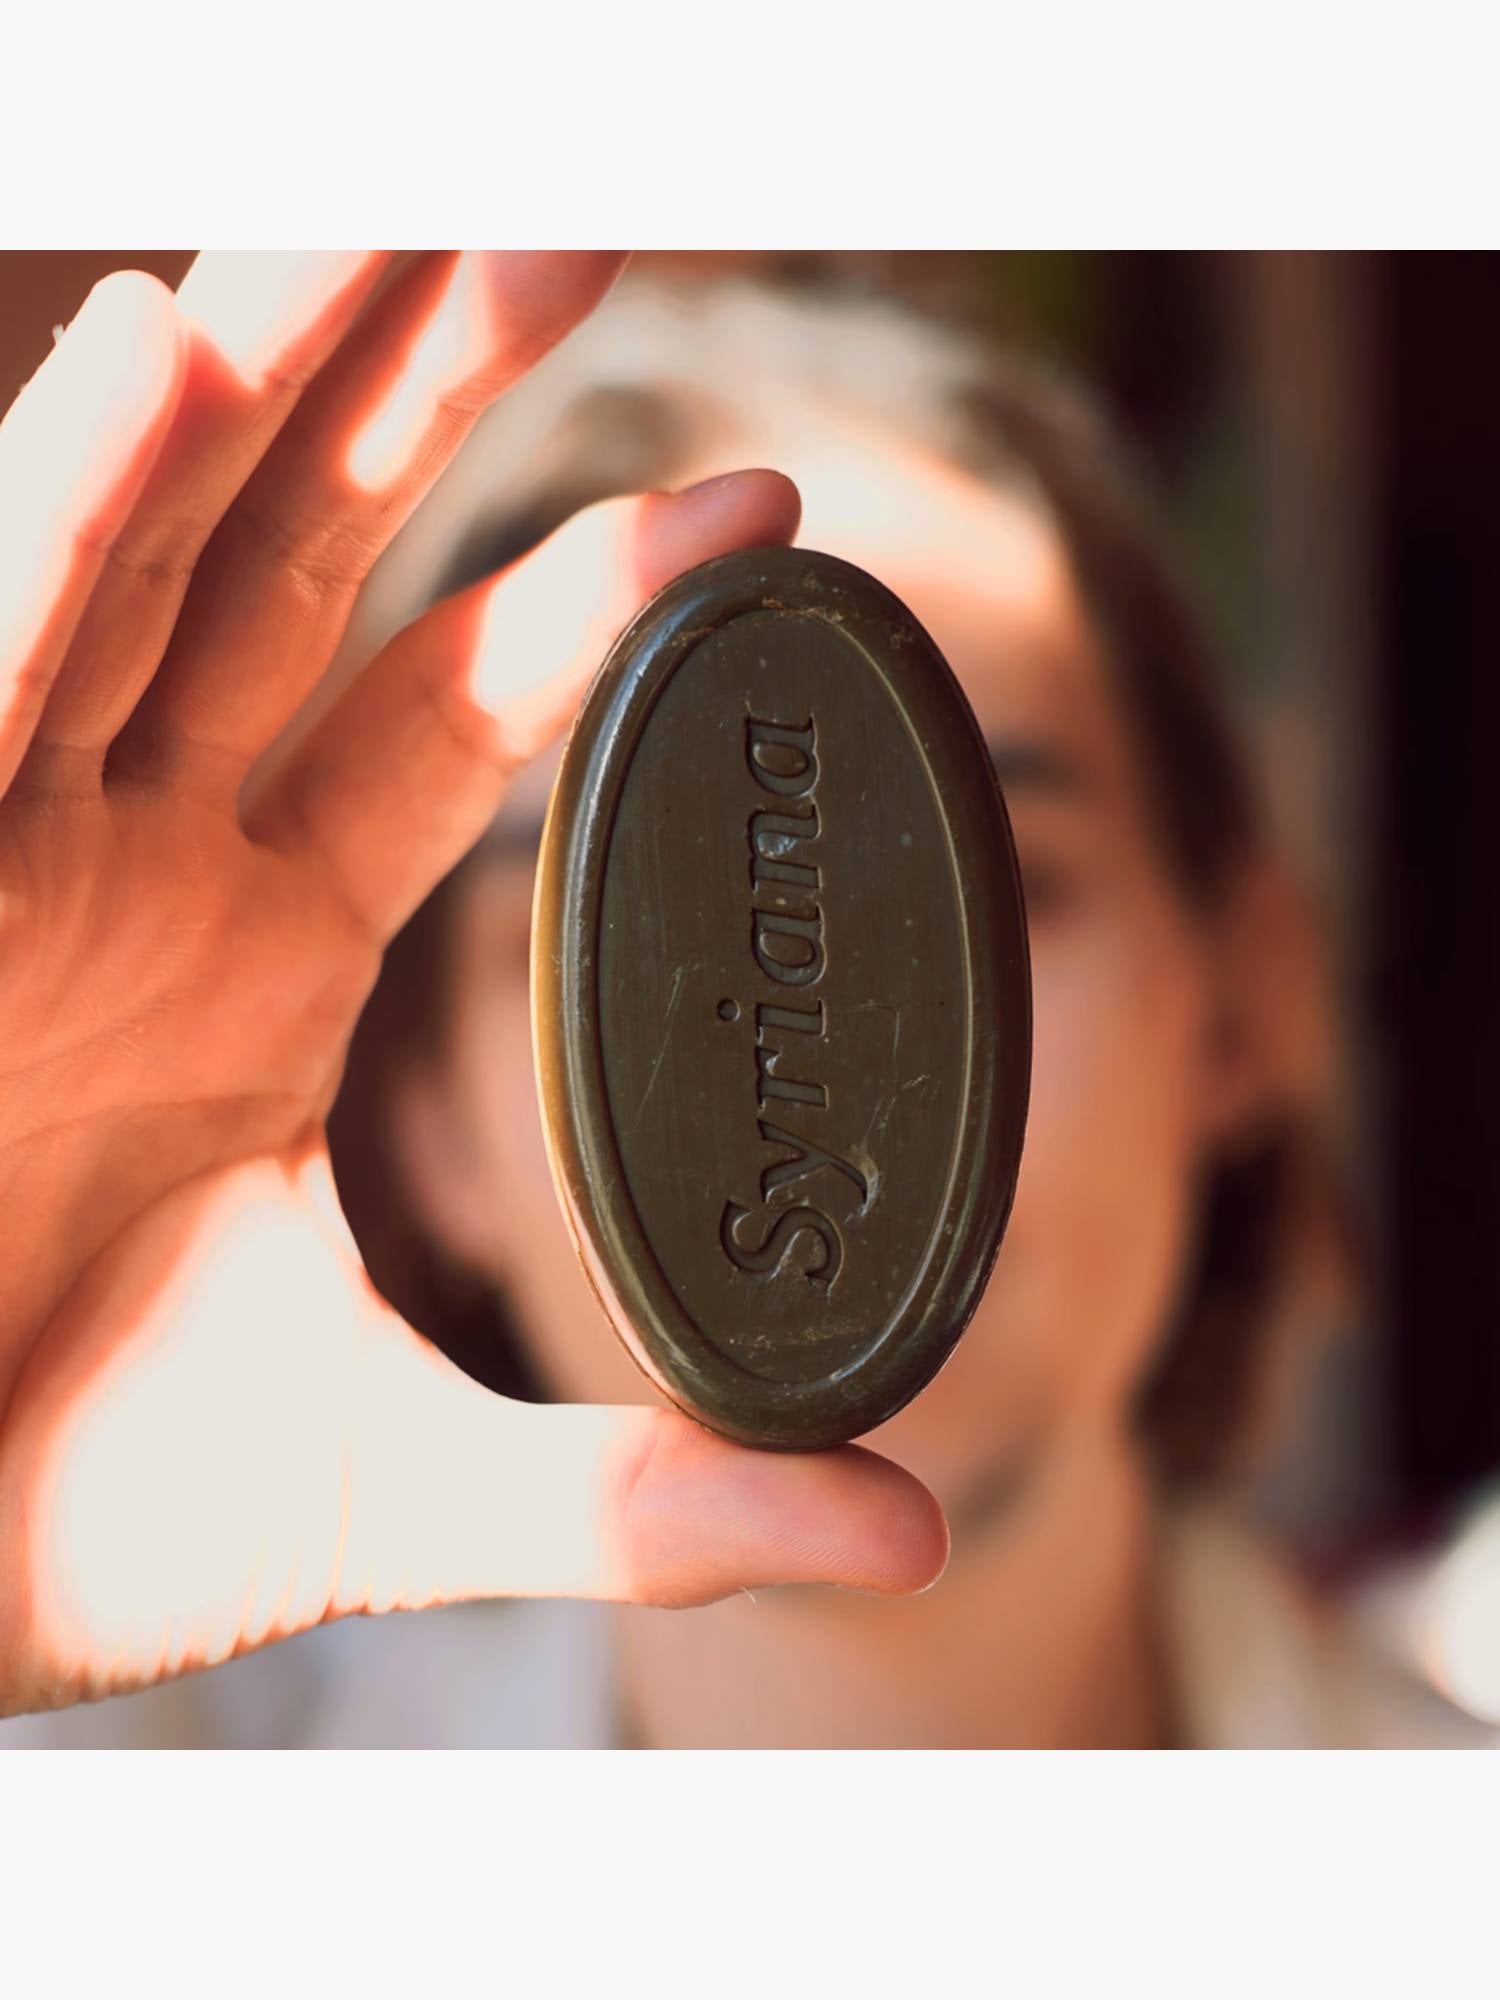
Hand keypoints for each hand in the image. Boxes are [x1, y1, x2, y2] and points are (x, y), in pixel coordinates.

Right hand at [0, 252, 946, 1716]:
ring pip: (139, 565)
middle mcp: (138, 868)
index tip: (756, 499)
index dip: (588, 602)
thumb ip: (636, 1493)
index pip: (446, 722)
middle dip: (418, 393)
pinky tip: (154, 363)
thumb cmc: (64, 1517)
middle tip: (571, 225)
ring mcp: (8, 857)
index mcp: (263, 956)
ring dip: (253, 386)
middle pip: (296, 576)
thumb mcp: (383, 1486)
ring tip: (386, 209)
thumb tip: (909, 1546)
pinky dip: (55, 524)